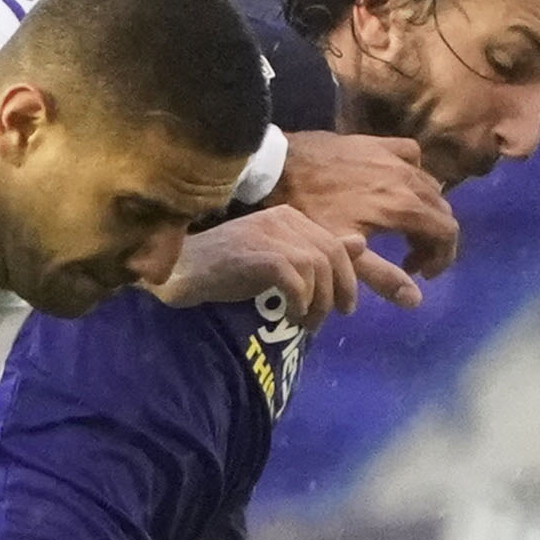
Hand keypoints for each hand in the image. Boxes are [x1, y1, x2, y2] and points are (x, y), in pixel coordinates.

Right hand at [154, 203, 418, 318]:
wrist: (180, 271)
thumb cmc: (223, 268)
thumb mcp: (276, 258)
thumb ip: (316, 250)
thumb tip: (360, 242)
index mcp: (288, 216)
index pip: (334, 244)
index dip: (348, 278)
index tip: (343, 306)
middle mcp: (282, 219)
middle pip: (331, 256)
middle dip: (338, 292)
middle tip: (328, 319)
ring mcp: (268, 235)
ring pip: (317, 269)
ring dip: (317, 303)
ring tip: (304, 323)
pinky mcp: (257, 255)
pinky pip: (296, 281)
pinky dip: (298, 303)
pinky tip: (288, 316)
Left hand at [272, 127, 460, 279]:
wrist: (279, 166)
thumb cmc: (309, 211)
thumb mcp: (343, 251)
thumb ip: (382, 275)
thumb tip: (416, 298)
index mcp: (403, 207)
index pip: (447, 232)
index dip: (442, 257)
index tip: (419, 272)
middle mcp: (407, 178)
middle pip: (443, 210)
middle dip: (433, 238)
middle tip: (409, 258)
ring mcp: (393, 157)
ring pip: (430, 184)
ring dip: (425, 210)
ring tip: (403, 229)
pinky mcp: (378, 143)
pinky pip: (411, 156)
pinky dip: (413, 175)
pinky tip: (396, 186)